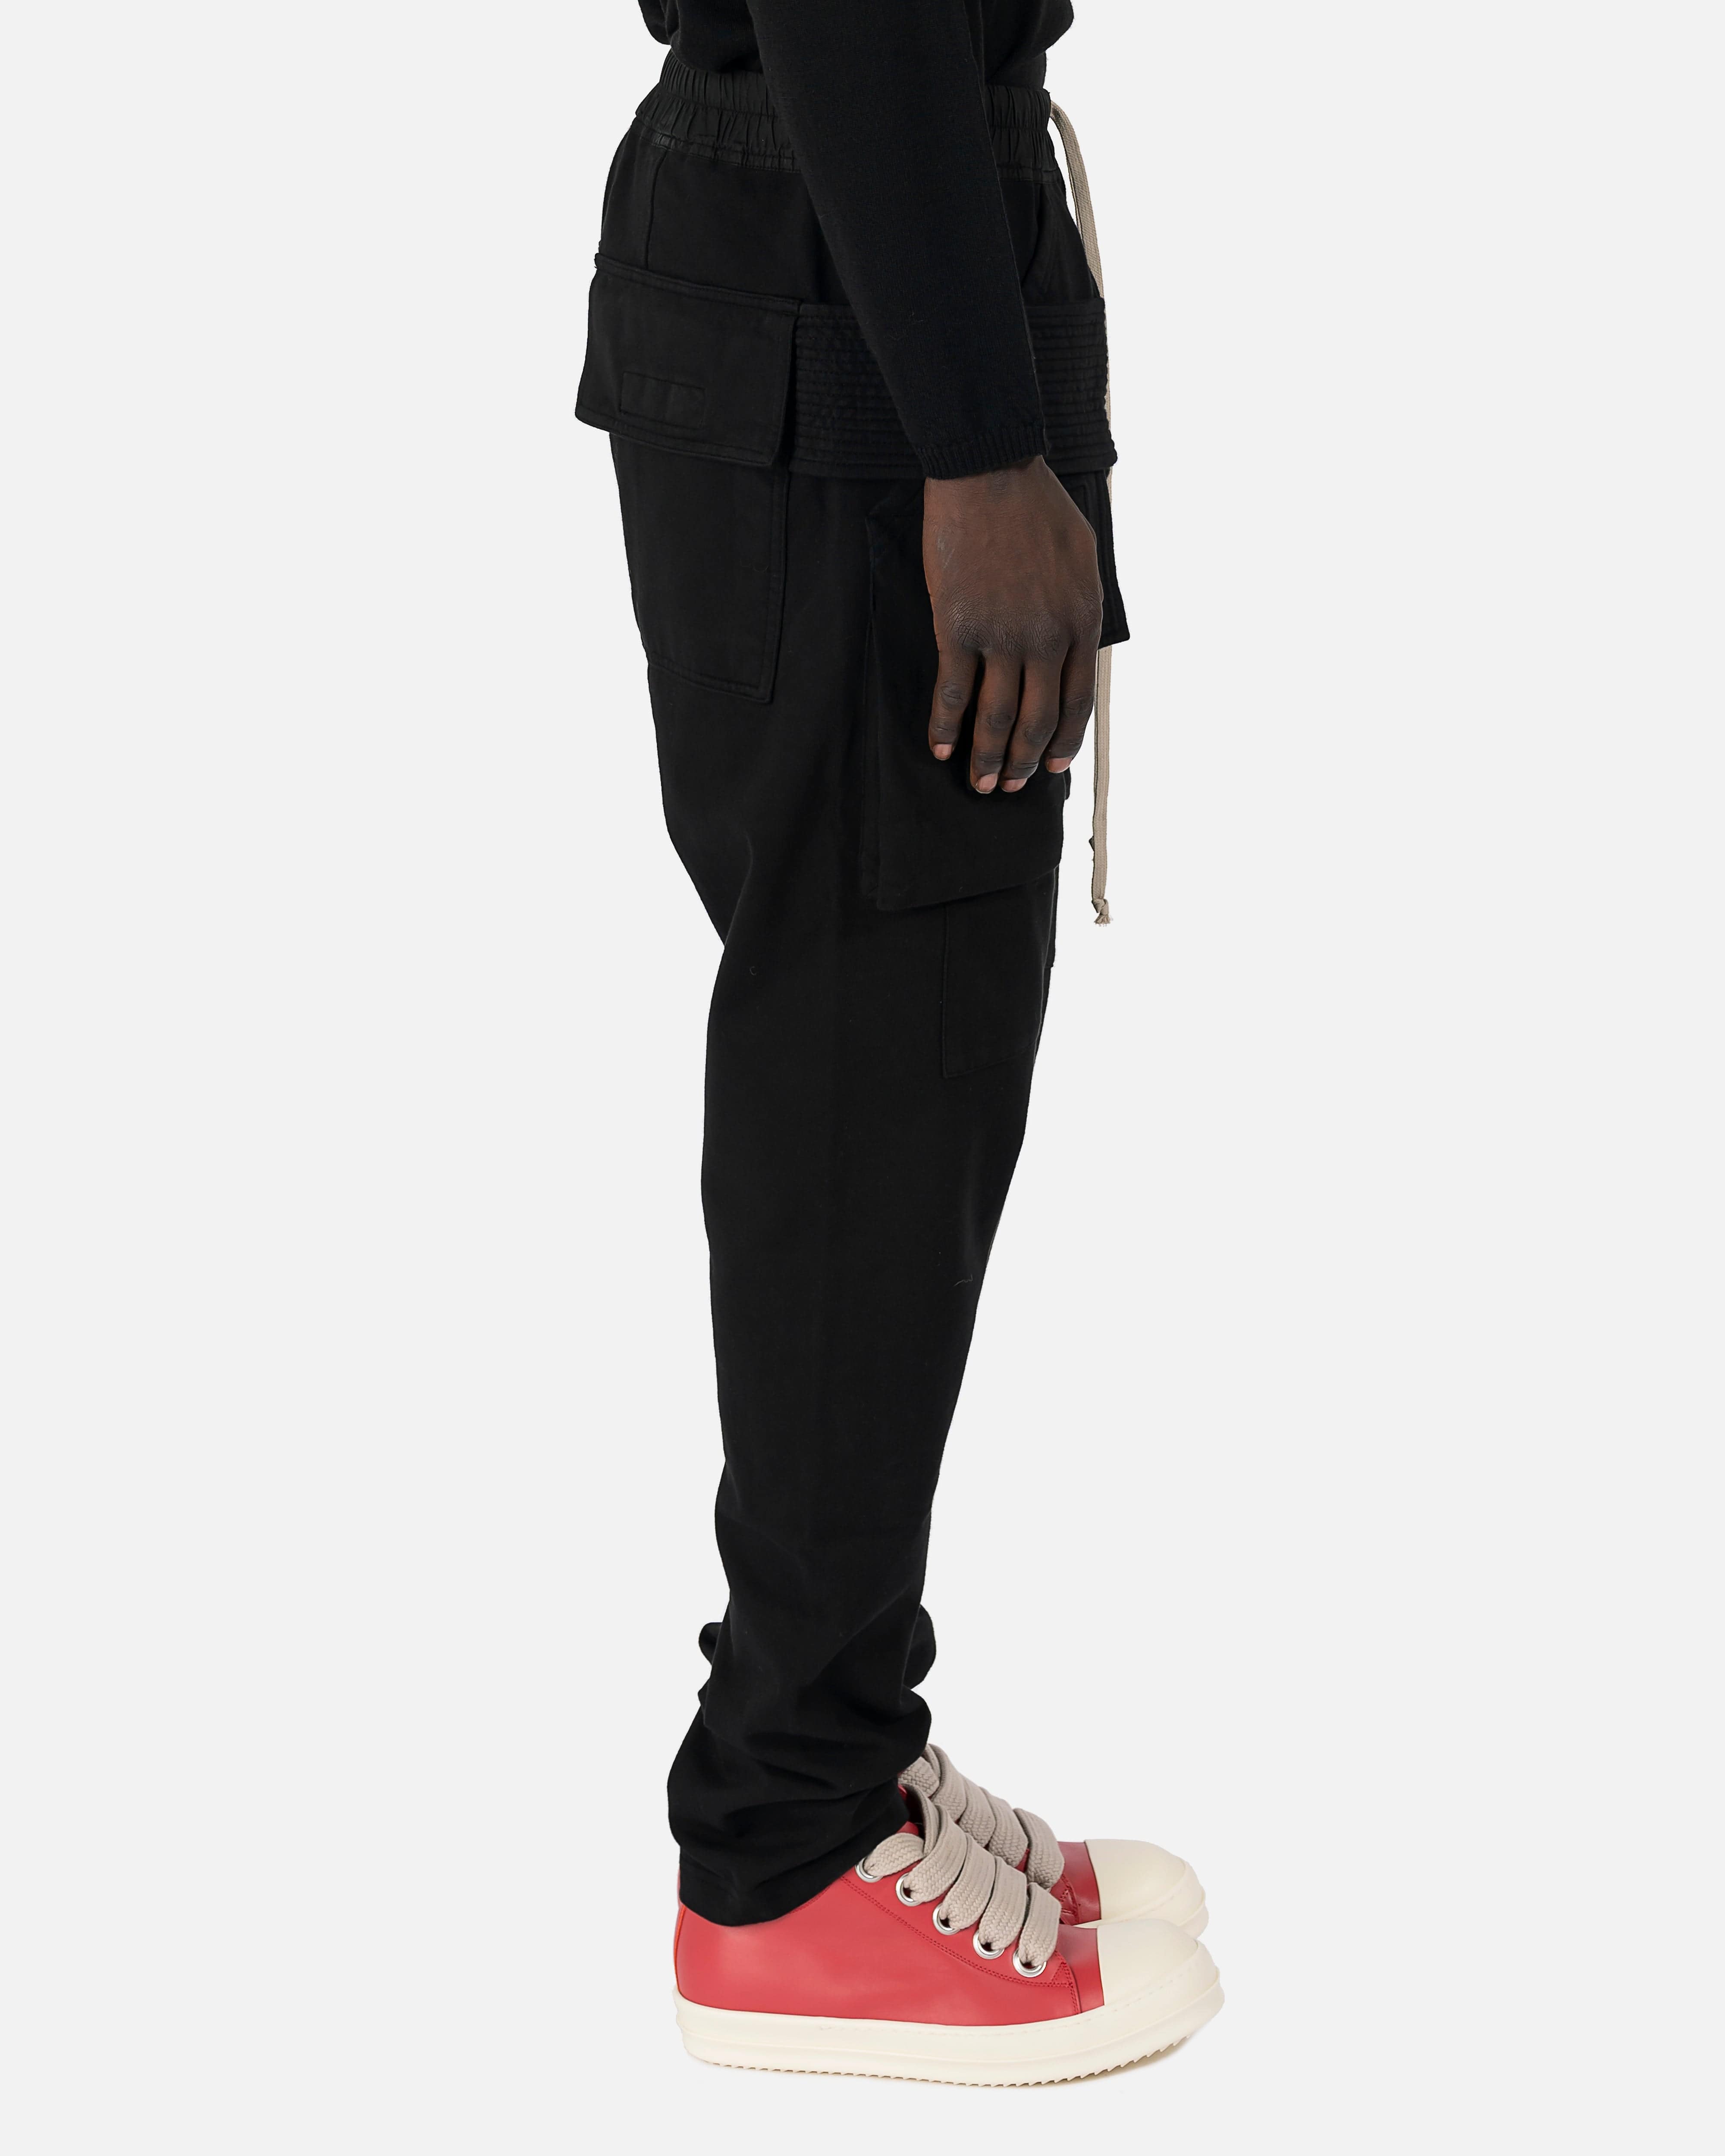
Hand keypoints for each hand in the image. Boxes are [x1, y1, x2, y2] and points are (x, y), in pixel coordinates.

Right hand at [922, 456, 1103, 792]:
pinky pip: (953, 691)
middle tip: (1011, 787)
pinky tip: (940, 747)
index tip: (1053, 767)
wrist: (991, 472)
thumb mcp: (1082, 557)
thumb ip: (1079, 607)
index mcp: (1082, 622)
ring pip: (997, 716)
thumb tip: (1074, 646)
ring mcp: (1002, 636)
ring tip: (980, 782)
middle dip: (1024, 762)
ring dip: (988, 757)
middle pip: (1038, 720)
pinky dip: (945, 726)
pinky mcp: (959, 627)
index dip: (1064, 740)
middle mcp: (1047, 638)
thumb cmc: (1036, 506)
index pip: (1078, 701)